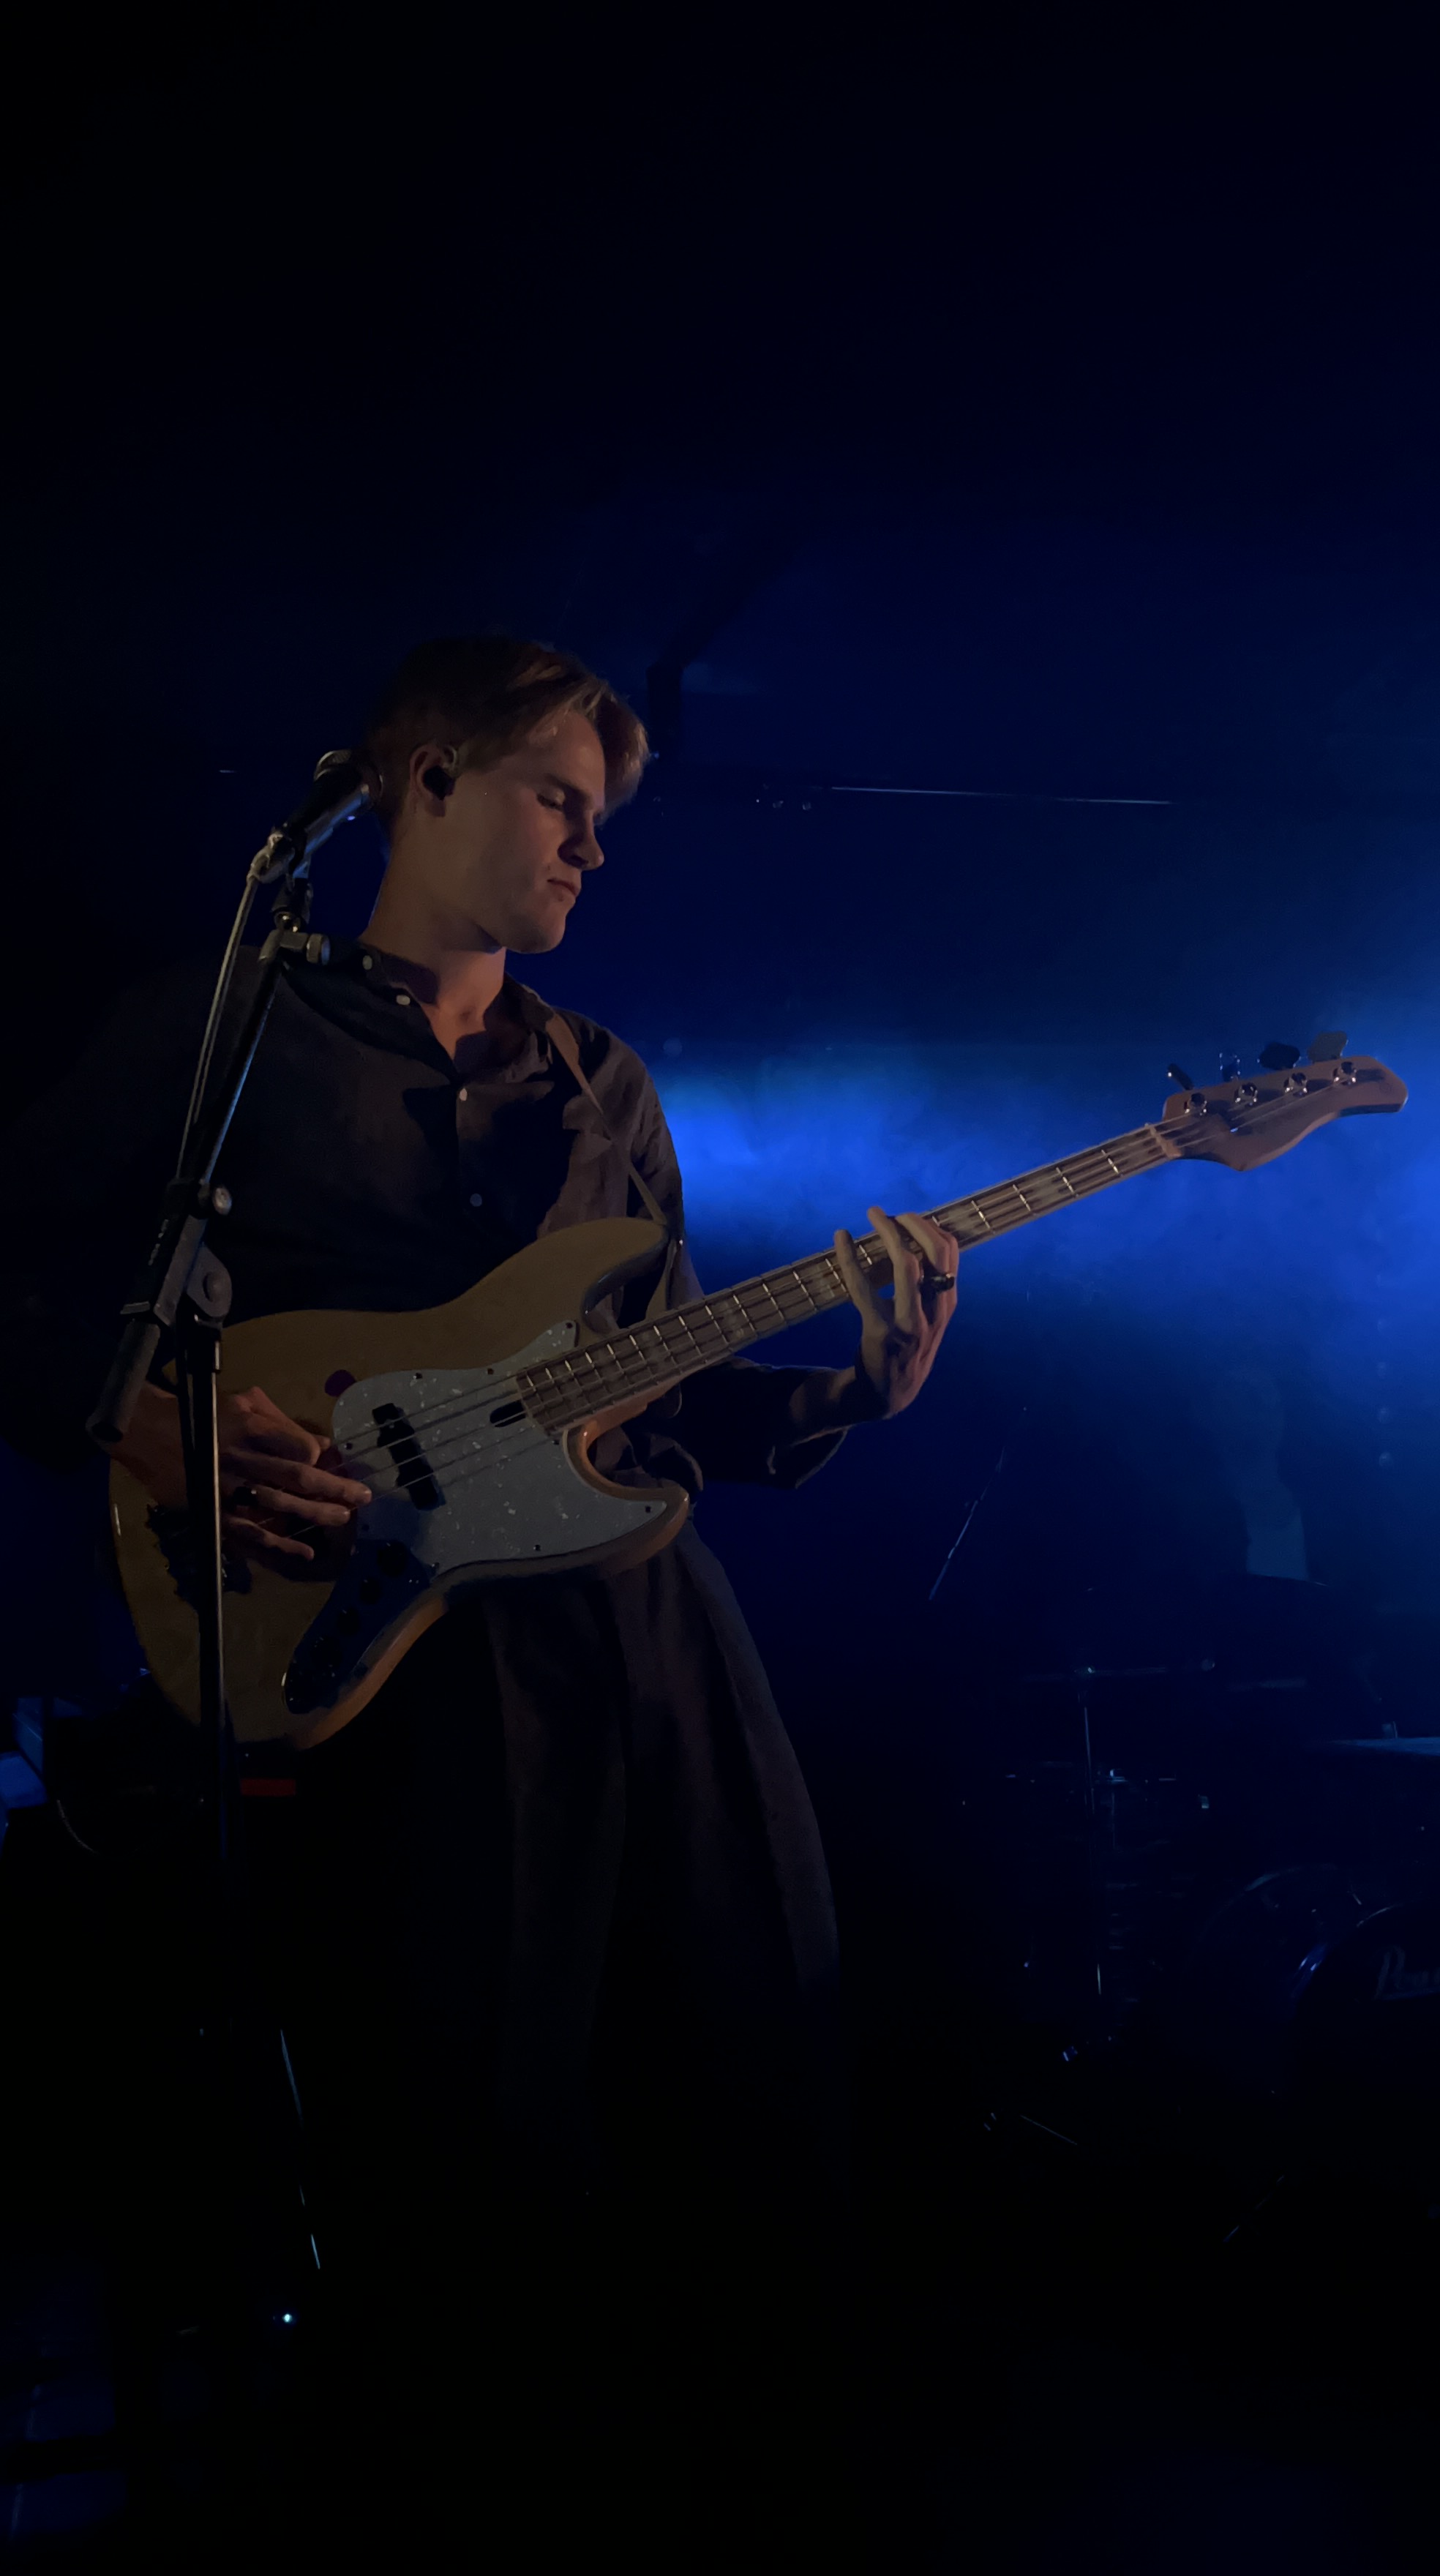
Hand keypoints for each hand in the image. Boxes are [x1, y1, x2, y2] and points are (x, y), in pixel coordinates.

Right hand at [108, 1382, 371, 1567]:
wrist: (147, 1431)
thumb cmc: (201, 1414)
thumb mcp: (241, 1401)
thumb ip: (278, 1421)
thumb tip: (317, 1443)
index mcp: (249, 1426)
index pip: (297, 1444)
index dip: (320, 1456)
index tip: (336, 1462)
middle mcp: (241, 1456)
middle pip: (296, 1475)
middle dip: (333, 1488)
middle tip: (362, 1496)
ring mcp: (226, 1487)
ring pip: (278, 1504)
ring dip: (314, 1515)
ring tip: (343, 1520)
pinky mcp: (213, 1512)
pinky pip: (250, 1532)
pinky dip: (278, 1545)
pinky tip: (304, 1552)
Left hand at [832, 1206, 959, 1421]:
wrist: (888, 1395)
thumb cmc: (907, 1348)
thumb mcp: (928, 1319)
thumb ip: (928, 1287)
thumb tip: (915, 1242)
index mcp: (947, 1304)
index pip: (950, 1252)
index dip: (928, 1226)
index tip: (906, 1218)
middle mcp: (935, 1312)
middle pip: (935, 1253)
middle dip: (913, 1223)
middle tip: (888, 1214)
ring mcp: (910, 1324)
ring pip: (907, 1265)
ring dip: (888, 1232)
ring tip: (872, 1214)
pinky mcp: (881, 1332)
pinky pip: (863, 1288)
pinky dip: (850, 1258)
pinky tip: (841, 1238)